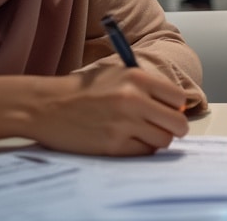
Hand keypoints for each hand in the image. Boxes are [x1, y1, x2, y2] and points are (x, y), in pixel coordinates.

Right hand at [29, 65, 187, 155]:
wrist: (48, 106)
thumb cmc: (82, 90)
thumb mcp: (116, 74)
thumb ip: (146, 86)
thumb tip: (176, 105)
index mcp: (137, 78)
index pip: (178, 98)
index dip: (176, 107)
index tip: (170, 111)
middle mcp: (134, 100)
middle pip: (177, 123)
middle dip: (174, 127)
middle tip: (164, 128)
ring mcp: (124, 124)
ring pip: (163, 140)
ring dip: (156, 140)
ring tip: (141, 134)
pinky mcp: (113, 145)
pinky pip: (143, 152)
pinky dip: (140, 149)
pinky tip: (127, 141)